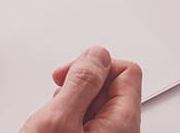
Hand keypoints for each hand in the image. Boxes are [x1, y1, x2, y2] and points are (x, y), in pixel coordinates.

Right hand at [21, 46, 141, 132]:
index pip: (127, 70)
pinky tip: (52, 128)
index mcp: (122, 122)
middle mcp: (119, 131)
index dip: (96, 66)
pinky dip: (67, 116)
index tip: (71, 76)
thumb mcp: (59, 118)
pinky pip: (84, 118)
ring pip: (94, 101)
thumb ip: (81, 81)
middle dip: (80, 85)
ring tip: (53, 120)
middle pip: (110, 84)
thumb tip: (98, 54)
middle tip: (58, 100)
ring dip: (70, 102)